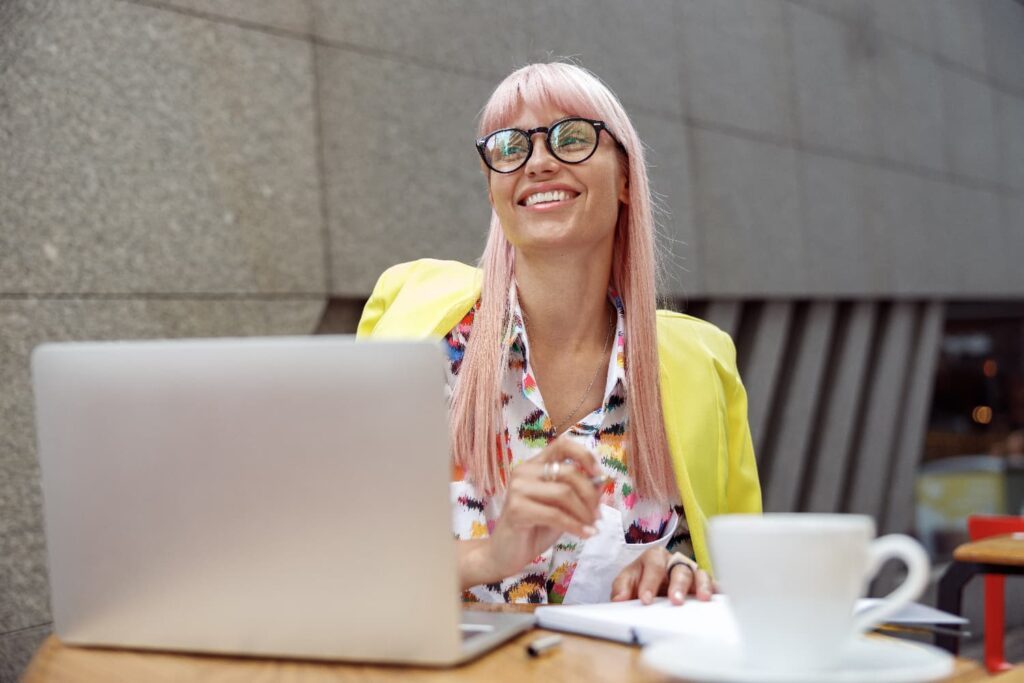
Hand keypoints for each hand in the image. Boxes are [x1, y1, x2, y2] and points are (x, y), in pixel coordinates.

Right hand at [467, 435, 601, 584]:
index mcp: (535, 465)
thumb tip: (602, 484)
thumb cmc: (535, 529)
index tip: (598, 475)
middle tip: (598, 515)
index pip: (562, 445)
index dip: (584, 456)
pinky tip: (585, 534)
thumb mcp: (562, 508)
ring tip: (591, 527)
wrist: (506, 554)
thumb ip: (578, 494)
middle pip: (569, 472)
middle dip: (590, 495)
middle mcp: (524, 471)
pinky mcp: (517, 509)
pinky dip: (575, 526)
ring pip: (564, 493)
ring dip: (584, 513)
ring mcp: (518, 488)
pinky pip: (555, 514)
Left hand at [610, 548, 713, 604]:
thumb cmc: (639, 580)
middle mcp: (675, 562)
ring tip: (703, 599)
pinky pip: (714, 584)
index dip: (649, 582)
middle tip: (675, 600)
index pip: (654, 566)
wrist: (649, 585)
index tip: (645, 599)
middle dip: (678, 585)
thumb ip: (621, 588)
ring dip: (702, 586)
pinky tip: (720, 599)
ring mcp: (691, 572)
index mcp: (655, 557)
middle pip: (679, 569)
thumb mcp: (626, 581)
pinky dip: (718, 590)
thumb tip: (619, 599)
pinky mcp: (702, 584)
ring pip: (700, 574)